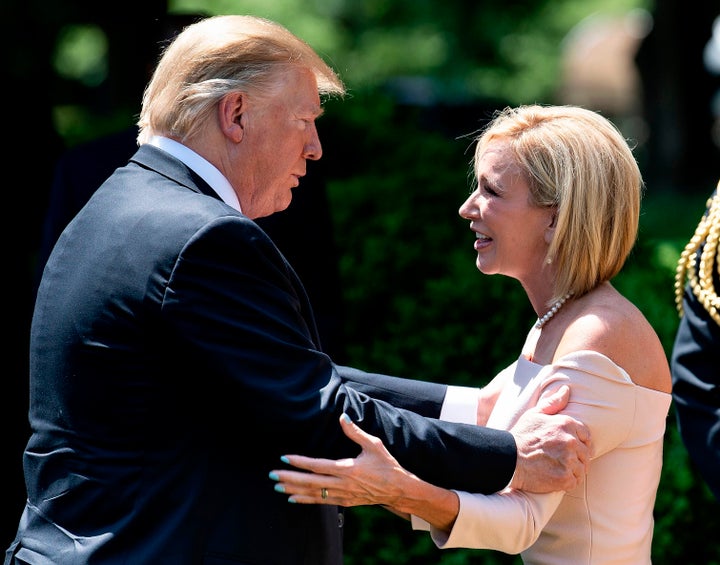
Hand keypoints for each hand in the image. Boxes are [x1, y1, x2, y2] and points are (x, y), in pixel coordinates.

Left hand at [269, 413, 410, 510]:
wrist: (398, 490)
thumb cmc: (387, 465)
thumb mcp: (374, 444)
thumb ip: (355, 432)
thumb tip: (342, 417)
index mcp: (348, 469)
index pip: (318, 465)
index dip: (300, 462)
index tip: (285, 458)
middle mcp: (343, 484)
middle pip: (311, 482)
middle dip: (290, 479)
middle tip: (272, 475)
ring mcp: (343, 495)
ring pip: (314, 494)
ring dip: (294, 490)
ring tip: (277, 487)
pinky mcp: (345, 502)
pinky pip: (322, 502)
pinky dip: (306, 500)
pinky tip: (293, 498)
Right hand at [509, 385, 591, 492]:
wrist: (508, 459)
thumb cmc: (521, 436)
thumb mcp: (534, 414)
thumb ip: (553, 403)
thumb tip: (566, 389)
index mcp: (566, 424)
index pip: (586, 434)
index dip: (580, 442)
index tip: (572, 448)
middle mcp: (570, 441)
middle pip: (586, 452)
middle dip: (577, 457)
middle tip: (563, 460)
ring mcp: (569, 460)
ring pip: (582, 468)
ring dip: (574, 470)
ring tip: (559, 469)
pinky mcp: (565, 478)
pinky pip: (576, 481)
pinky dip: (569, 481)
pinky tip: (557, 477)